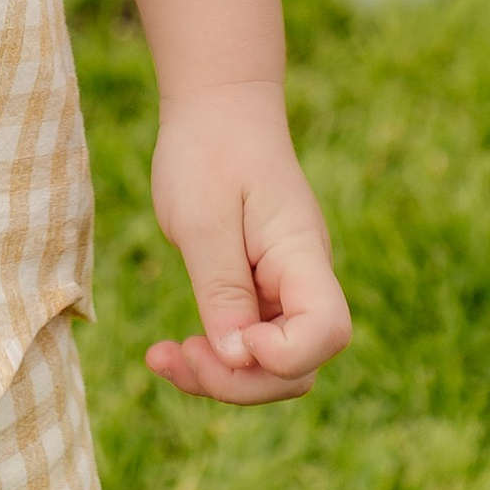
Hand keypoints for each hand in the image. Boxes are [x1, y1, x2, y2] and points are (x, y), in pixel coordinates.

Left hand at [145, 78, 350, 405]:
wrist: (217, 107)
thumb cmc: (209, 149)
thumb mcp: (203, 219)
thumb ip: (222, 289)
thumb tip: (237, 359)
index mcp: (302, 254)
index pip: (327, 331)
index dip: (284, 355)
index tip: (232, 336)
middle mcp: (303, 280)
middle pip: (299, 366)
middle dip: (238, 382)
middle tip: (173, 357)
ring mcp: (284, 289)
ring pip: (272, 365)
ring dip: (221, 377)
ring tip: (162, 359)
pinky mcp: (260, 293)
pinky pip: (248, 344)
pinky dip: (213, 357)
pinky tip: (170, 352)